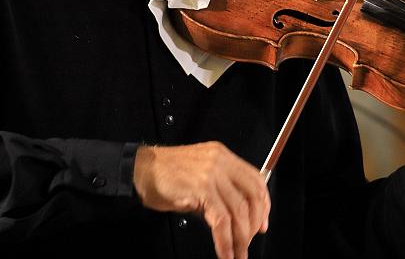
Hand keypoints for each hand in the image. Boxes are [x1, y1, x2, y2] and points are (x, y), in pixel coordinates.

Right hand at [133, 142, 269, 258]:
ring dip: (240, 239)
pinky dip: (225, 242)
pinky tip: (225, 253)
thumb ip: (219, 192)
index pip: (255, 180)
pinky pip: (221, 221)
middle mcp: (221, 162)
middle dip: (254, 224)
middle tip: (249, 242)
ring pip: (238, 212)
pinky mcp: (202, 189)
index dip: (264, 205)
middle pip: (252, 196)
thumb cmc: (165, 175)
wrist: (140, 170)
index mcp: (223, 156)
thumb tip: (236, 219)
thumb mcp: (199, 176)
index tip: (262, 224)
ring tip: (237, 254)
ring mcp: (212, 174)